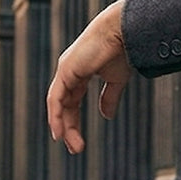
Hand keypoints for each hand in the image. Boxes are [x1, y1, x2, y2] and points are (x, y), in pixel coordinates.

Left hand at [46, 0, 131, 152]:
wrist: (124, 31)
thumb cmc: (123, 50)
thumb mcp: (116, 80)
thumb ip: (109, 97)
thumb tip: (106, 116)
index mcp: (79, 73)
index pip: (72, 100)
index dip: (73, 120)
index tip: (76, 140)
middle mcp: (68, 72)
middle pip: (64, 105)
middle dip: (69, 128)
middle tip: (76, 149)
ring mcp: (65, 70)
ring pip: (58, 105)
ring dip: (63, 126)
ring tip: (71, 145)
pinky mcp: (65, 71)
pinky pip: (56, 99)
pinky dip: (56, 116)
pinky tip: (59, 133)